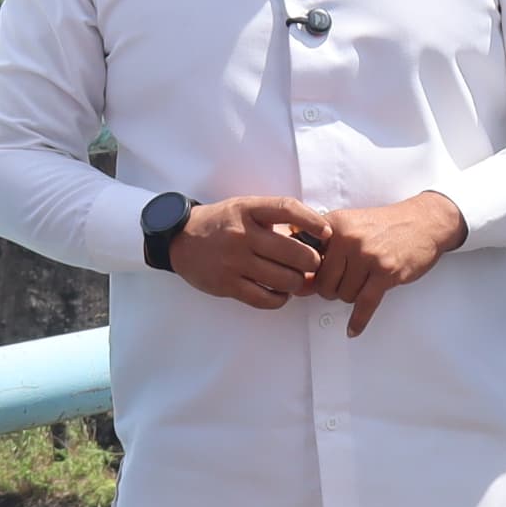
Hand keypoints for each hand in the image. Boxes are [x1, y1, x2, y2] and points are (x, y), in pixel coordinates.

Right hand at [170, 195, 324, 309]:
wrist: (180, 239)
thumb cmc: (220, 223)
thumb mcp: (245, 208)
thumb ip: (274, 217)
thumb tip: (312, 234)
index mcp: (247, 210)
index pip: (288, 209)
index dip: (313, 221)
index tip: (326, 233)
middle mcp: (241, 235)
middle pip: (295, 253)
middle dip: (312, 261)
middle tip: (313, 263)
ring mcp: (233, 261)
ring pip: (285, 279)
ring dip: (298, 283)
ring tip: (296, 279)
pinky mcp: (227, 284)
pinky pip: (265, 299)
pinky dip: (280, 298)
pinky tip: (280, 292)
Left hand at [310, 192, 466, 334]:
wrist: (423, 222)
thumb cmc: (387, 225)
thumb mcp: (349, 224)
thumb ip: (323, 247)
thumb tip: (303, 281)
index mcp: (335, 224)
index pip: (308, 259)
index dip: (311, 274)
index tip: (314, 280)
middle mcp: (348, 238)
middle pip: (324, 283)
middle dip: (332, 289)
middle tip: (343, 283)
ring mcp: (367, 255)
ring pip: (344, 295)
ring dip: (352, 296)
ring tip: (364, 282)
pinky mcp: (386, 272)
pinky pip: (365, 304)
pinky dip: (358, 320)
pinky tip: (353, 329)